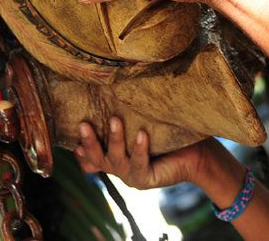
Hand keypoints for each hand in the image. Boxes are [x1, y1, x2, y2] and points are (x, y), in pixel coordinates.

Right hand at [74, 116, 210, 189]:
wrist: (195, 154)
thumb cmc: (165, 135)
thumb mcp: (139, 124)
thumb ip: (124, 117)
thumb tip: (107, 88)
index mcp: (114, 158)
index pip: (90, 157)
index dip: (80, 150)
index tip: (74, 134)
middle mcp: (119, 168)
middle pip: (97, 159)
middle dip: (89, 142)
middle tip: (83, 124)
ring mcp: (131, 176)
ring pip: (116, 160)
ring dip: (115, 139)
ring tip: (115, 120)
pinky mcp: (146, 180)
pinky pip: (140, 164)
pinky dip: (139, 148)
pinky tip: (142, 134)